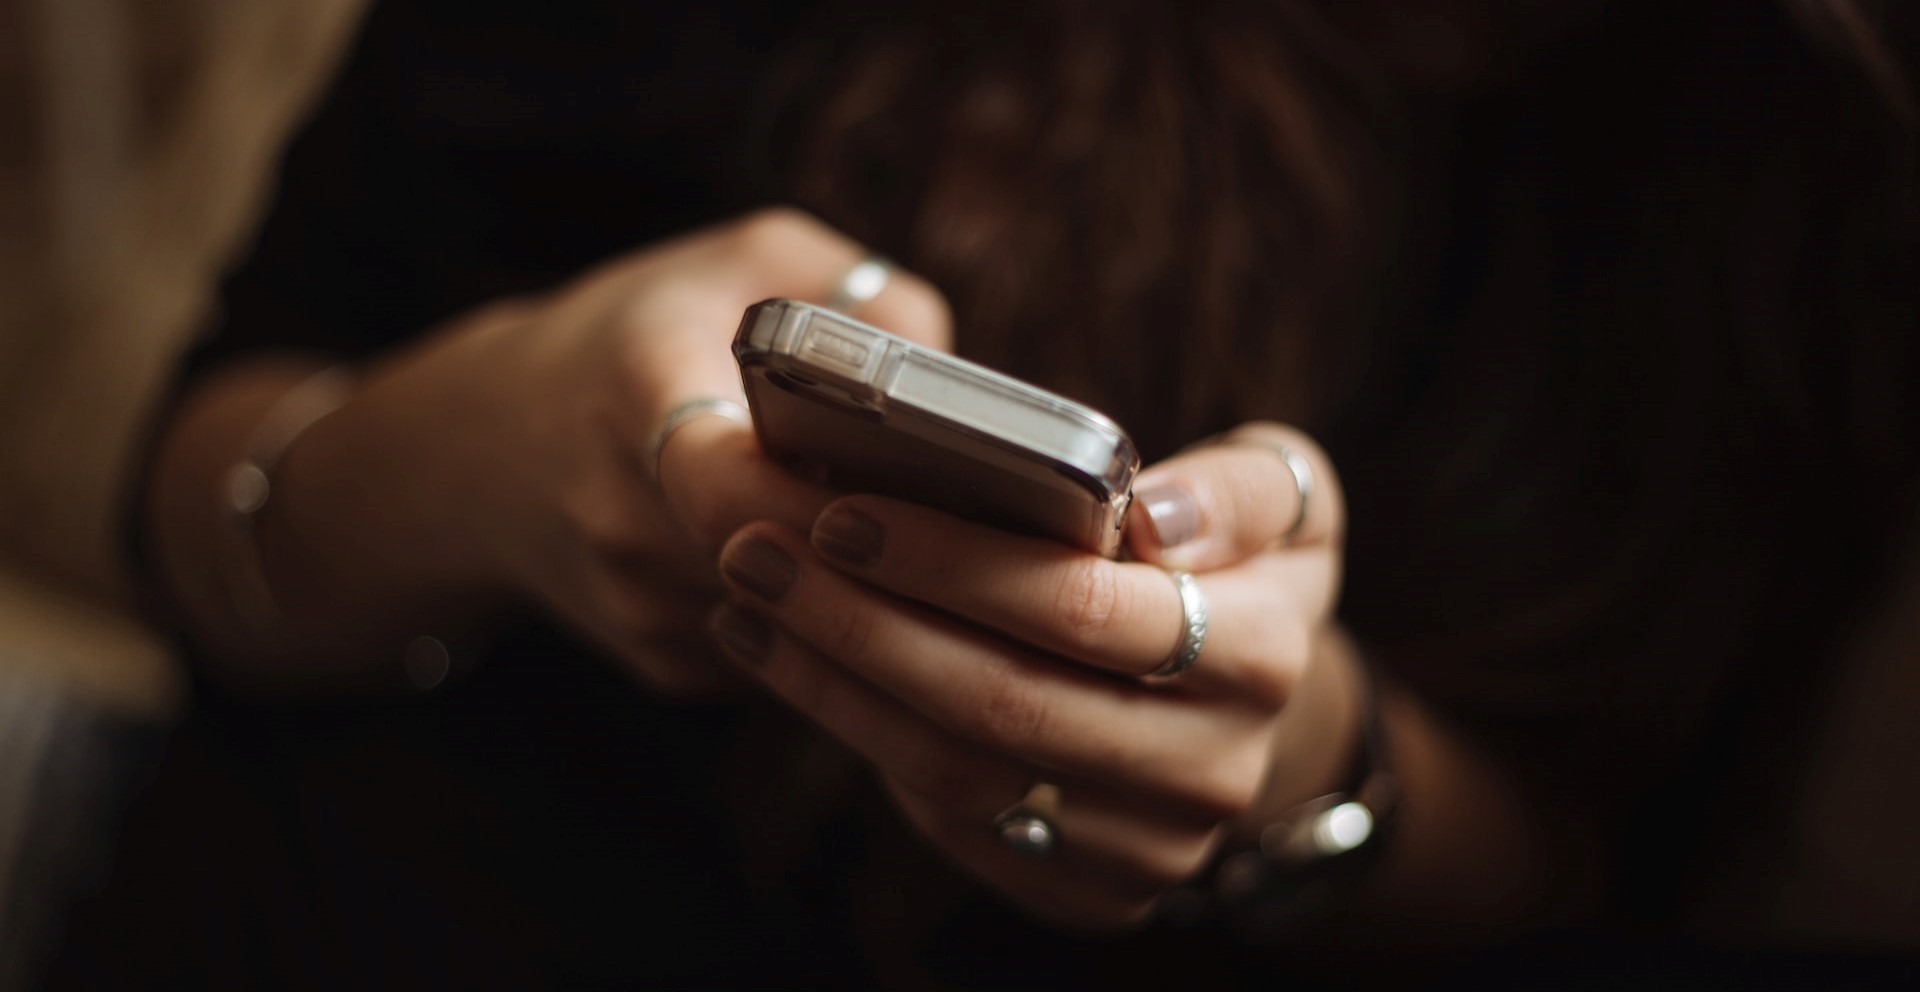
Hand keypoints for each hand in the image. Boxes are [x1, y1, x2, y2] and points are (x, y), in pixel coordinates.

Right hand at [275, 208, 950, 691]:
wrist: (484, 451)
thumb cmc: (638, 336)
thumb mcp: (744, 260)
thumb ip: (859, 294)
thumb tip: (956, 381)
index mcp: (635, 393)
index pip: (727, 479)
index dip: (823, 496)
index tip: (902, 480)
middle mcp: (622, 515)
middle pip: (785, 563)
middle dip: (878, 545)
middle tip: (968, 516)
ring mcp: (639, 606)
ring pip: (799, 620)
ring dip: (865, 589)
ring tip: (927, 537)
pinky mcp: (663, 665)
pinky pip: (782, 653)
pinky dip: (828, 618)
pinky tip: (848, 567)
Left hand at [709, 422, 1354, 925]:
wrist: (1243, 708)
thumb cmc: (1233, 568)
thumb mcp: (1282, 499)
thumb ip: (1239, 488)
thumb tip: (1152, 517)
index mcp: (1262, 655)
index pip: (1084, 610)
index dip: (952, 564)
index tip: (843, 512)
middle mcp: (1214, 769)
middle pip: (1003, 702)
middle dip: (861, 623)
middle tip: (756, 551)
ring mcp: (1149, 848)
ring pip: (960, 772)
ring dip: (834, 684)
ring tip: (750, 601)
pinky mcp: (1088, 893)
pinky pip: (953, 820)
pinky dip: (858, 736)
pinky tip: (791, 662)